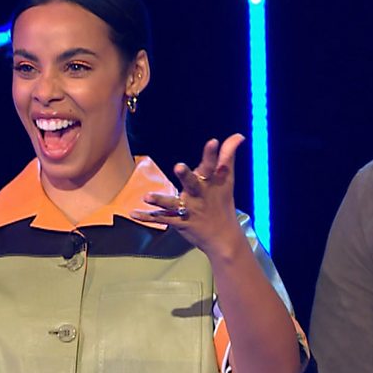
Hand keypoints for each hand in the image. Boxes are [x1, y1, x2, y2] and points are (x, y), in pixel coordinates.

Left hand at [132, 134, 247, 259]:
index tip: (213, 142)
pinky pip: (162, 218)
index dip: (212, 154)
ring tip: (147, 196)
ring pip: (173, 204)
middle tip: (179, 167)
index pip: (212, 165)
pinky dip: (147, 217)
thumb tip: (239, 135)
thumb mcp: (227, 179)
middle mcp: (200, 195)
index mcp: (211, 182)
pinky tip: (133, 213)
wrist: (224, 237)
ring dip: (161, 200)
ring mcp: (190, 209)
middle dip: (186, 176)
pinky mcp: (180, 222)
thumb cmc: (223, 202)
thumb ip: (228, 156)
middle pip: (192, 184)